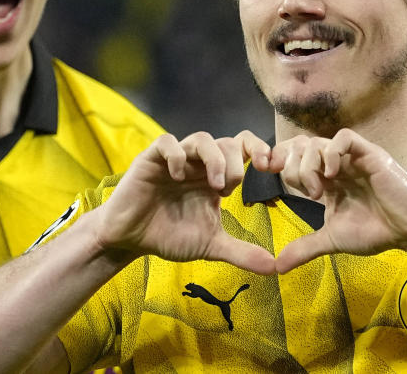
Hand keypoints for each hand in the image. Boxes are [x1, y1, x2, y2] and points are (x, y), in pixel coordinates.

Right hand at [94, 131, 276, 274]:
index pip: (243, 148)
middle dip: (235, 164)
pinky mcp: (150, 159)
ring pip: (201, 138)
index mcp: (216, 177)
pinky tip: (178, 176)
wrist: (130, 240)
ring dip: (213, 158)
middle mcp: (199, 164)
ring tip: (213, 185)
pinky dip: (177, 155)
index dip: (260, 150)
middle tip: (228, 191)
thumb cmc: (169, 235)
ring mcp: (176, 159)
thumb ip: (241, 252)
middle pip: (227, 142)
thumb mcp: (211, 245)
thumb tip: (276, 268)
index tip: (271, 167)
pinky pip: (167, 142)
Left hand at [256, 129, 406, 272]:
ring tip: (319, 191)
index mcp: (325, 179)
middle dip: (292, 167)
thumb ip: (305, 247)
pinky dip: (331, 153)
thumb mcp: (333, 239)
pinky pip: (344, 137)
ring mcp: (352, 158)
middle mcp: (335, 164)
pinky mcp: (369, 154)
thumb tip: (278, 267)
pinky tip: (332, 176)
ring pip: (316, 141)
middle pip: (299, 146)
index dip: (279, 163)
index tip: (271, 177)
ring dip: (309, 165)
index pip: (293, 157)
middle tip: (307, 193)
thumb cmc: (377, 232)